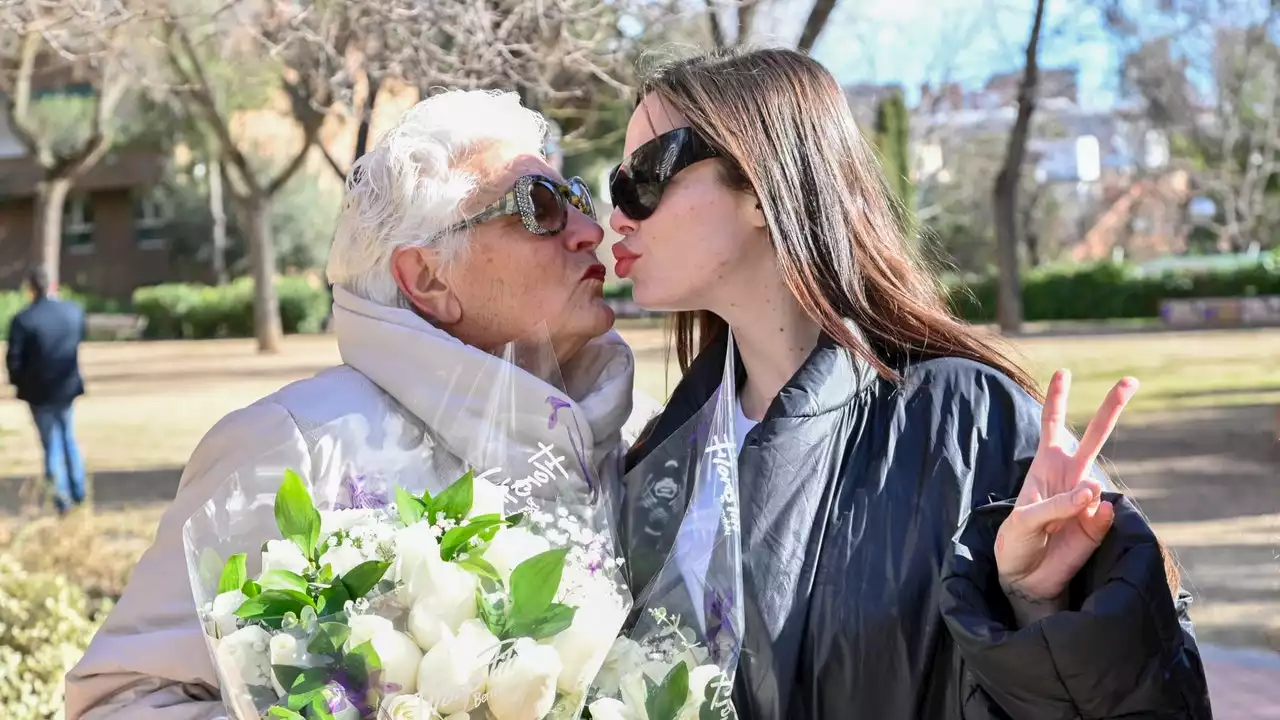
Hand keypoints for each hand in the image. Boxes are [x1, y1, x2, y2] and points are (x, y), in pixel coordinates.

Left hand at [995, 369, 1137, 624]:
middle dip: (1112, 409)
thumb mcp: (1024, 521)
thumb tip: (1096, 492)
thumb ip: (1057, 505)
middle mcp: (1069, 478)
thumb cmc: (1017, 542)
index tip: (1063, 372)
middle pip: (1092, 437)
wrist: (1025, 577)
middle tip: (1131, 380)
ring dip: (1092, 485)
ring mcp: (1086, 501)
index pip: (1052, 426)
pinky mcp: (1096, 526)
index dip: (1057, 400)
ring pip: (1101, 478)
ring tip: (1077, 497)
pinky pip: (1102, 514)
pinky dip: (1093, 517)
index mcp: (1046, 466)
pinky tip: (1079, 522)